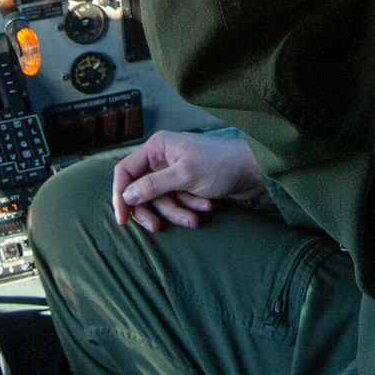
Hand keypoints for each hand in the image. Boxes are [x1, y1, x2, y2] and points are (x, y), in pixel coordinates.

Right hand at [111, 130, 264, 231]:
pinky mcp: (187, 185)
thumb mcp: (185, 176)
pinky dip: (188, 208)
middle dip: (151, 209)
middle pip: (140, 190)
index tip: (122, 219)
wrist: (255, 172)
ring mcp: (174, 172)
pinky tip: (206, 207)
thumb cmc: (221, 166)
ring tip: (196, 217)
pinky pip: (176, 202)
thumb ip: (153, 186)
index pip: (125, 171)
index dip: (120, 195)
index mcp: (157, 147)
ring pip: (160, 200)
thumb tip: (125, 196)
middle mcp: (162, 158)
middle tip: (156, 227)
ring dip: (176, 211)